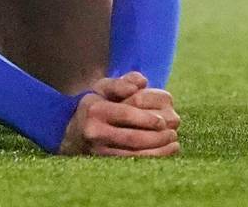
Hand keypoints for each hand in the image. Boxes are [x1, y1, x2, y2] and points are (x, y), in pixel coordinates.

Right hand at [58, 73, 179, 156]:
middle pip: (132, 137)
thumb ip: (123, 82)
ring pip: (133, 155)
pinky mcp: (103, 163)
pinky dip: (151, 159)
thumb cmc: (96, 104)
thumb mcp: (104, 87)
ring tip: (174, 141)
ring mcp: (97, 151)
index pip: (126, 113)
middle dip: (157, 136)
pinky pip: (131, 164)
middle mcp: (94, 131)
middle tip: (173, 132)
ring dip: (157, 150)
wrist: (73, 132)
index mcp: (95, 108)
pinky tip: (167, 152)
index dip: (147, 118)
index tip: (164, 120)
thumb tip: (141, 83)